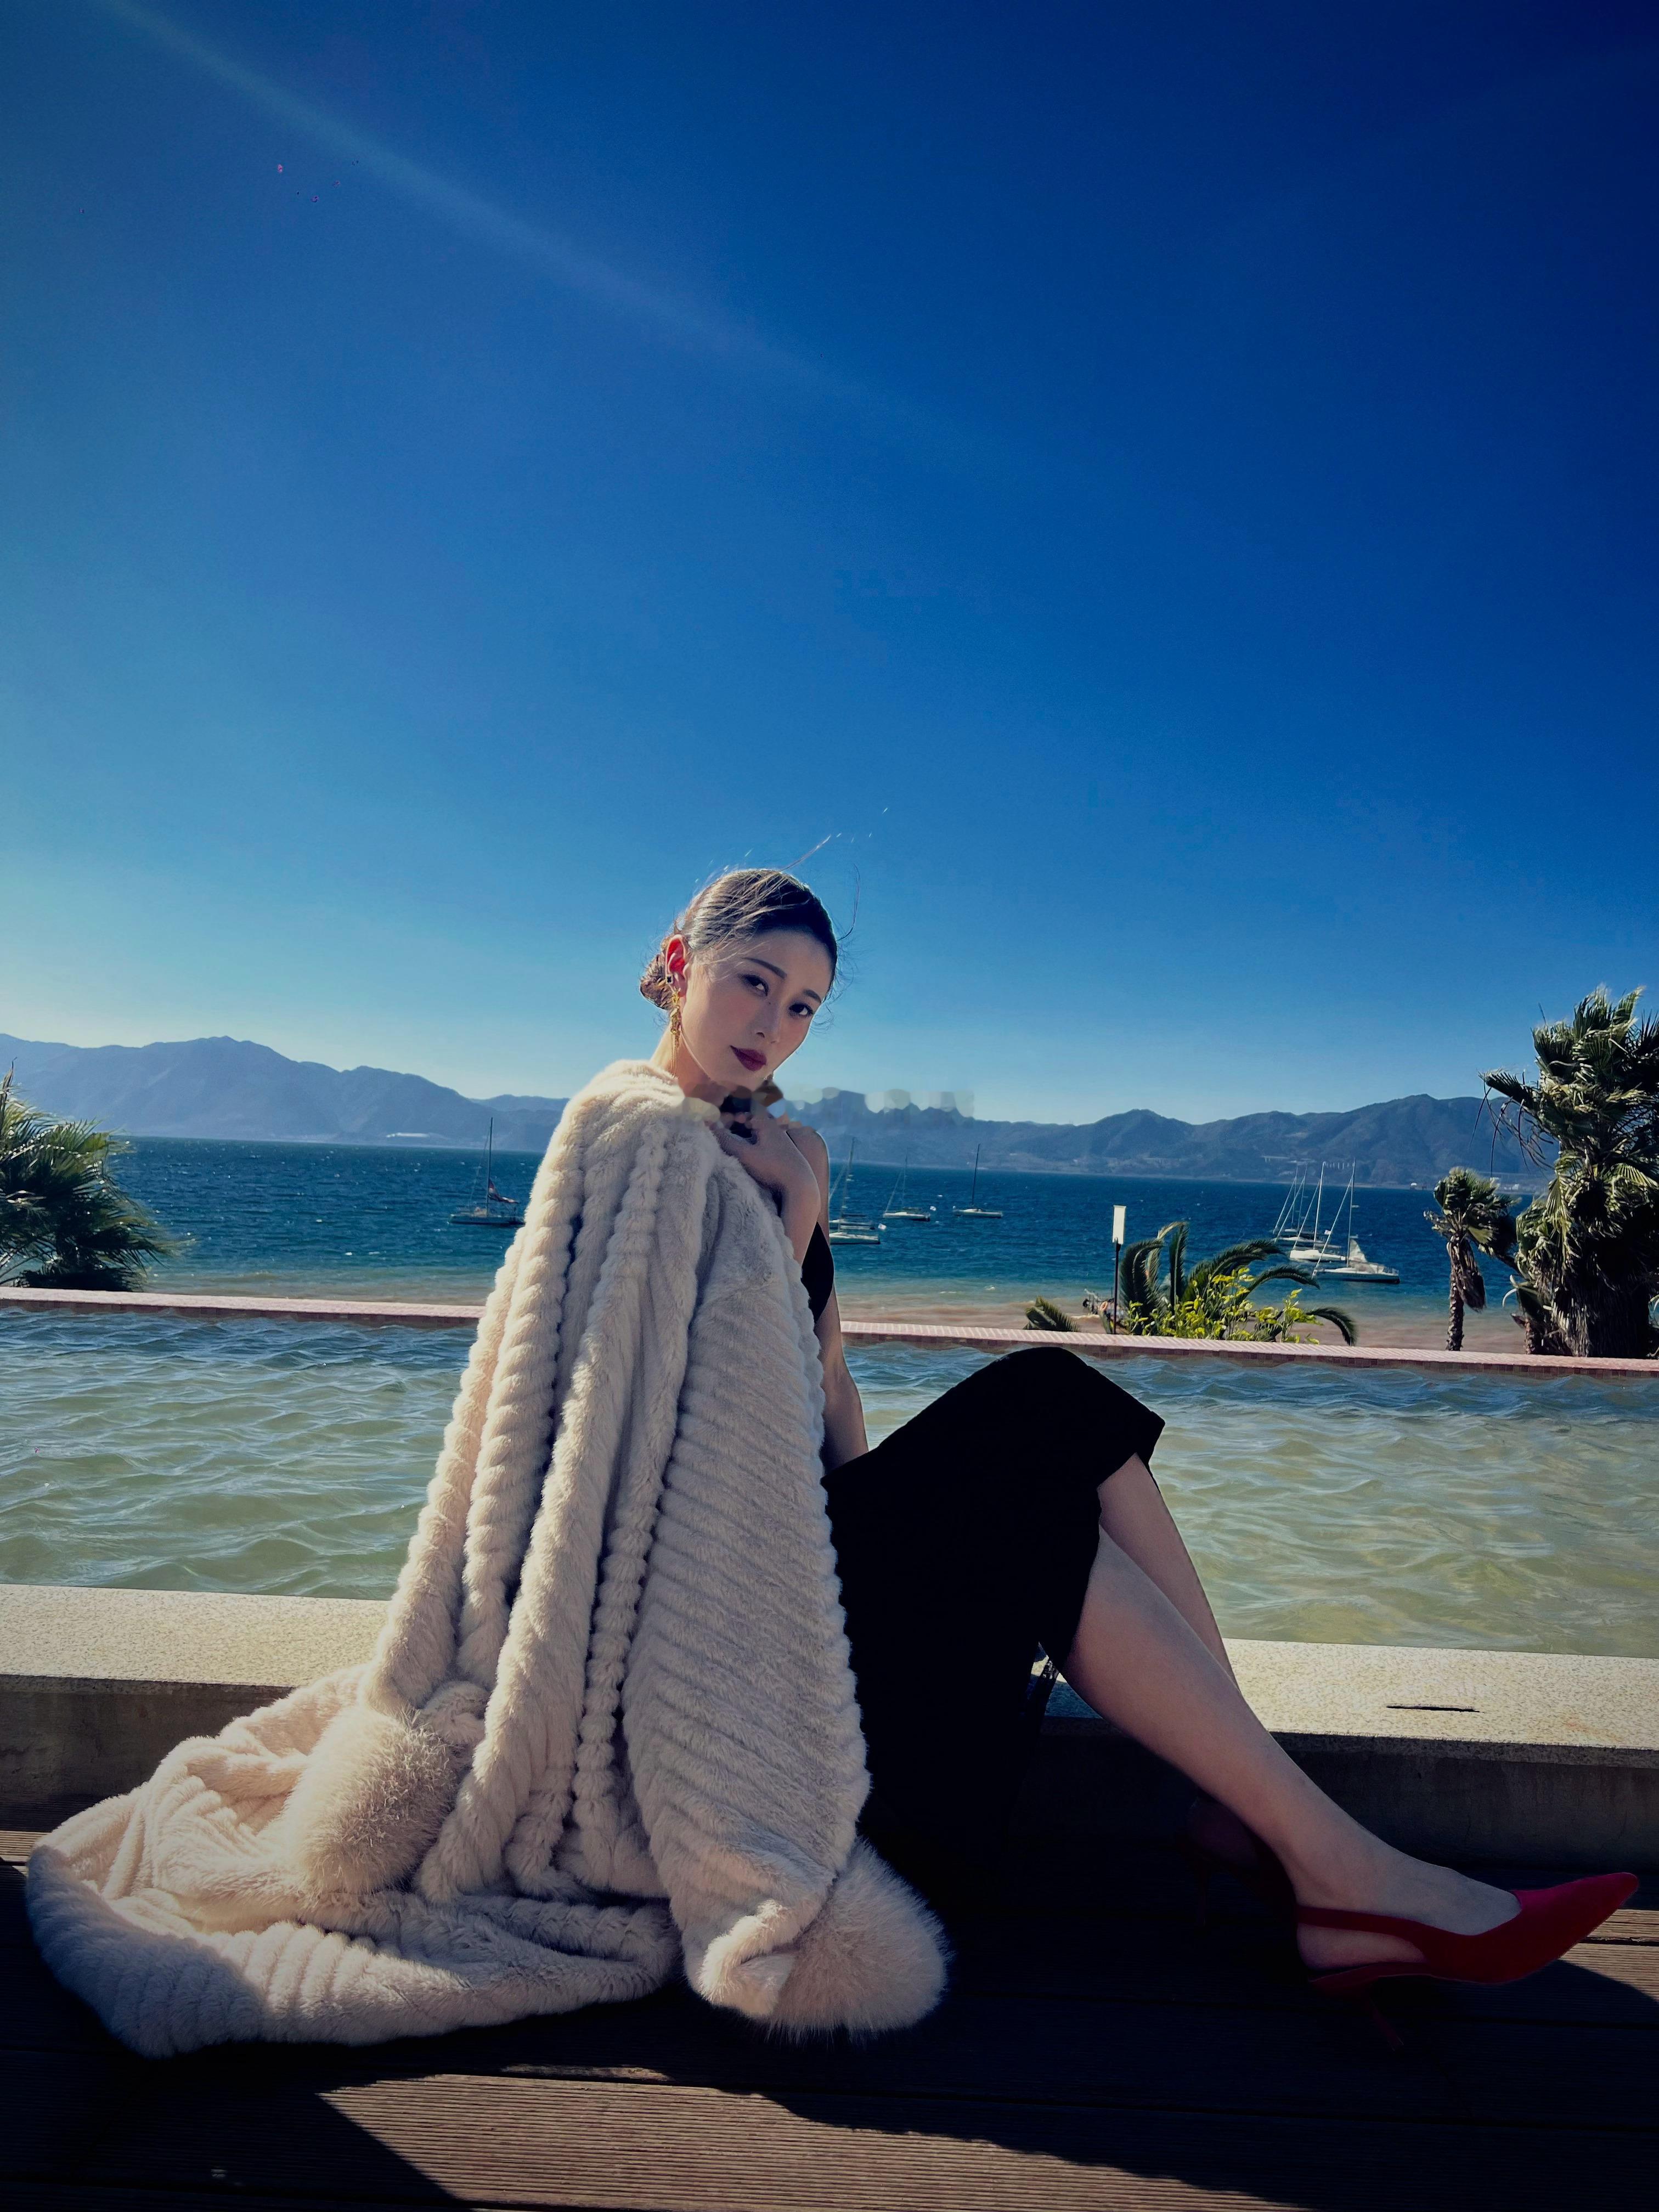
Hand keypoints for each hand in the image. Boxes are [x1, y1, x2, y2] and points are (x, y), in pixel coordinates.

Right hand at [712, 1104, 821, 1218]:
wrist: (799, 1184)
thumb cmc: (771, 1166)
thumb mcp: (745, 1154)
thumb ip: (726, 1141)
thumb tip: (709, 1126)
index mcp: (767, 1124)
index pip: (746, 1114)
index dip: (732, 1117)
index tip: (721, 1125)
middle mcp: (775, 1129)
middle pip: (753, 1124)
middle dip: (738, 1127)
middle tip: (726, 1135)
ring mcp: (781, 1141)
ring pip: (759, 1135)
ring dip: (747, 1138)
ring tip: (735, 1147)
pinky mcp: (784, 1154)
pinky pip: (765, 1144)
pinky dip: (755, 1146)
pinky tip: (751, 1157)